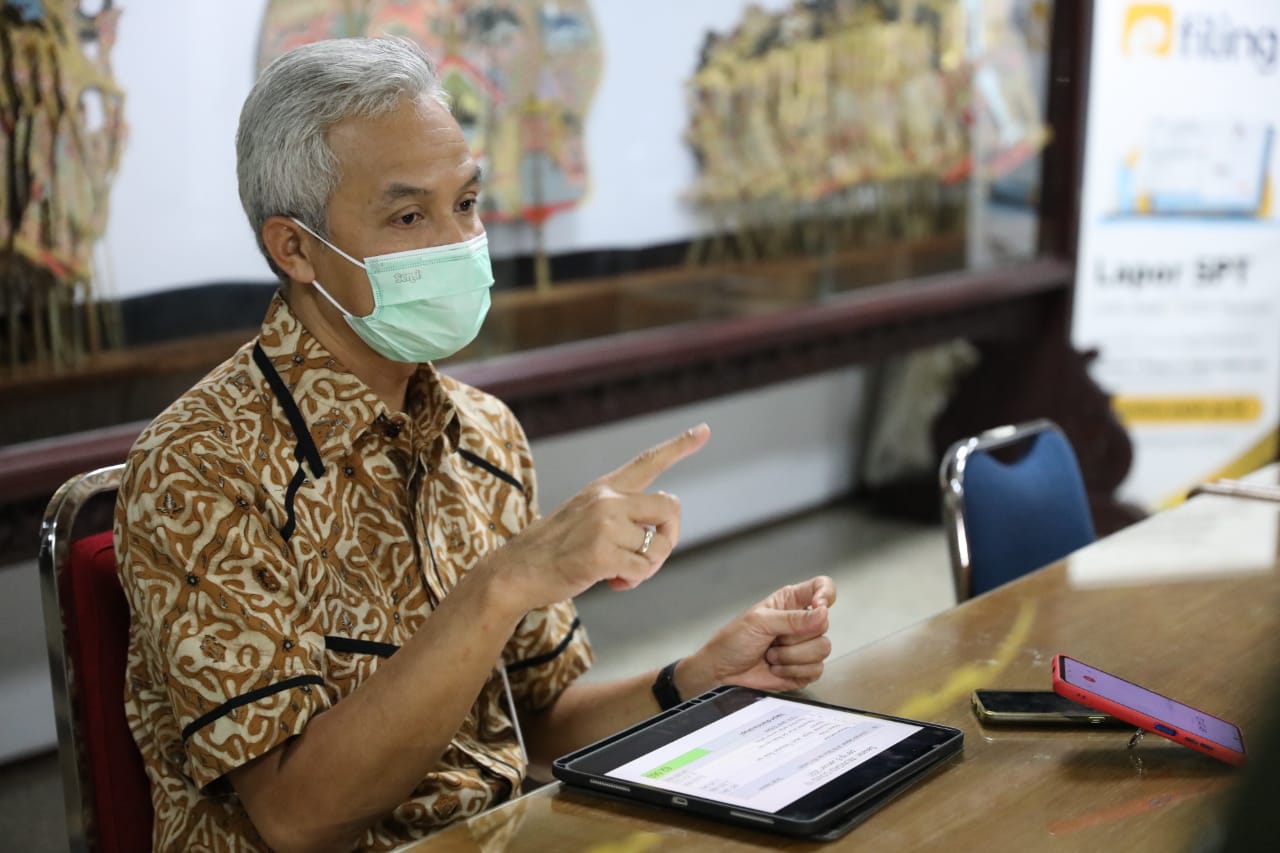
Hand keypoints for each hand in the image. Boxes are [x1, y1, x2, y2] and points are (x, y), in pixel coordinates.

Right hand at [487, 424, 710, 612]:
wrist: (516, 571)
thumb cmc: (553, 549)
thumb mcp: (585, 515)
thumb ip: (621, 514)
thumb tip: (660, 533)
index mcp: (604, 487)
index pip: (649, 460)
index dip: (680, 445)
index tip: (704, 429)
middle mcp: (608, 499)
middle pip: (671, 508)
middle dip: (669, 537)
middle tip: (648, 557)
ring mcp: (605, 525)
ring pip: (658, 545)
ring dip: (647, 567)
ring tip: (620, 573)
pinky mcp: (602, 554)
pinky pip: (642, 569)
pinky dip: (632, 581)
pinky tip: (612, 582)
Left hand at [681, 576, 836, 693]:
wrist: (723, 671)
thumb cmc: (733, 641)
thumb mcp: (759, 622)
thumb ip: (792, 618)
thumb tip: (822, 614)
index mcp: (791, 602)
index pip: (822, 587)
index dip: (825, 595)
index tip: (818, 606)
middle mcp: (801, 622)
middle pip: (823, 624)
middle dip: (795, 636)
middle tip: (773, 638)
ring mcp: (804, 647)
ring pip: (822, 648)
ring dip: (791, 656)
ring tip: (771, 654)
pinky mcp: (805, 669)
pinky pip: (816, 669)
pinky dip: (792, 671)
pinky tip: (777, 668)